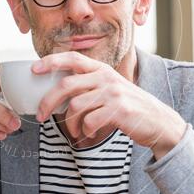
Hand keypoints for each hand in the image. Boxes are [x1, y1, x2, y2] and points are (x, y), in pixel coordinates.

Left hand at [33, 52, 186, 159]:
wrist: (159, 122)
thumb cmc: (129, 108)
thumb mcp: (110, 89)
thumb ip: (89, 86)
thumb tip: (57, 94)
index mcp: (102, 70)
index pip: (73, 58)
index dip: (51, 61)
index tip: (34, 69)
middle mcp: (106, 77)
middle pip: (66, 85)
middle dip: (48, 101)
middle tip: (40, 116)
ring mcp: (113, 93)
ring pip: (76, 107)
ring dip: (70, 124)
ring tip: (75, 132)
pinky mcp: (119, 110)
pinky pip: (89, 121)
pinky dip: (85, 132)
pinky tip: (90, 135)